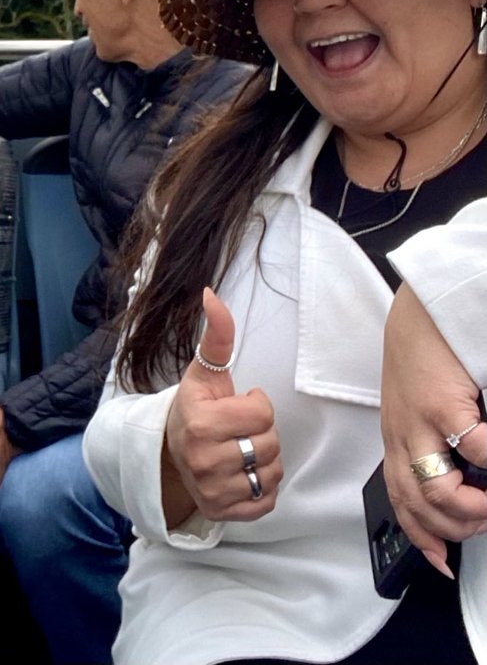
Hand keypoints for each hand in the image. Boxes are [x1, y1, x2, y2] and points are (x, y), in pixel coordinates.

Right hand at [163, 287, 281, 525]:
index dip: (255, 405)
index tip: (235, 406)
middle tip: (236, 430)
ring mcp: (213, 490)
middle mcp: (203, 459)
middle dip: (261, 433)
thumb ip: (216, 337)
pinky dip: (263, 488)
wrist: (170, 453)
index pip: (263, 413)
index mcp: (199, 422)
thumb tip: (211, 294)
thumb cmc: (195, 408)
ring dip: (265, 461)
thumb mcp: (204, 373)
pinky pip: (268, 501)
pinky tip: (243, 474)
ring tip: (240, 451)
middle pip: (271, 443)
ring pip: (273, 473)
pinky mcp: (223, 513)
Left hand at [381, 284, 486, 578]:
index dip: (422, 536)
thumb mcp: (418, 409)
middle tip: (484, 521)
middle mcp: (401, 435)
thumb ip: (434, 447)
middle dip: (458, 528)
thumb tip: (461, 488)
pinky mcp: (442, 405)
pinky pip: (477, 453)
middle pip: (420, 506)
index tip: (442, 560)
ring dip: (476, 509)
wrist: (421, 313)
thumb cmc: (423, 358)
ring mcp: (419, 422)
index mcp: (396, 438)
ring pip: (440, 492)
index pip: (401, 500)